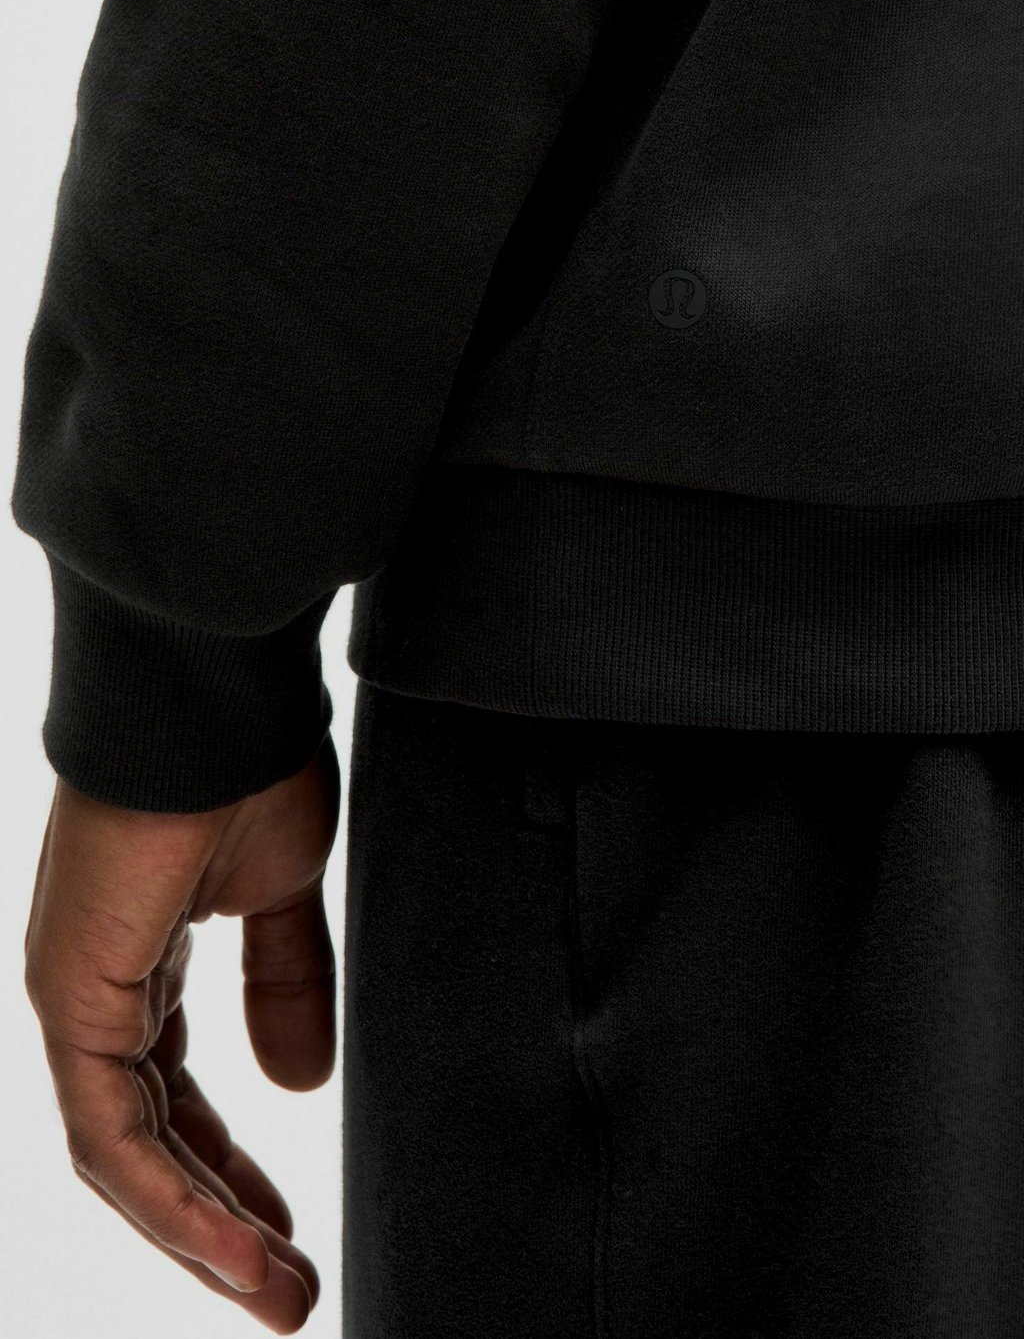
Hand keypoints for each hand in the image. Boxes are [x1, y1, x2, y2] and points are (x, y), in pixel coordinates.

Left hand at [23, 734, 341, 1334]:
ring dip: (202, 1232)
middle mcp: (97, 992)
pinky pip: (113, 1130)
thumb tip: (299, 1083)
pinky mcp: (72, 996)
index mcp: (142, 966)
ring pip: (128, 1155)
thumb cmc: (247, 770)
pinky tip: (233, 1246)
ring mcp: (77, 996)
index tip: (288, 1228)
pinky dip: (174, 1197)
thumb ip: (285, 985)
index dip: (231, 1170)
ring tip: (277, 1293)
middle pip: (151, 1142)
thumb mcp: (279, 898)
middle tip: (288, 1291)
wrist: (213, 701)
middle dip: (221, 1221)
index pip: (177, 1098)